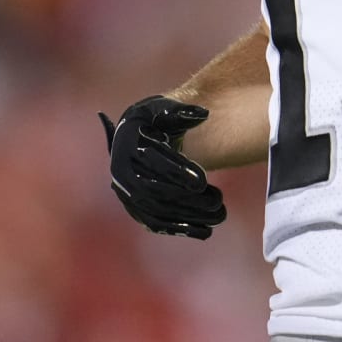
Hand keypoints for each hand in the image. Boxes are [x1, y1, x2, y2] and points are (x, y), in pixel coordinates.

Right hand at [100, 96, 225, 239]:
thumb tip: (203, 114)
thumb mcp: (166, 109)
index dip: (176, 171)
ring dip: (189, 216)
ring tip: (220, 214)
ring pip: (157, 210)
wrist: (139, 137)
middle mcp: (121, 171)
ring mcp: (126, 193)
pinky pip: (156, 223)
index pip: (151, 161)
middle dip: (187, 198)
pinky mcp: (136, 208)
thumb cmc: (157, 120)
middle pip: (154, 190)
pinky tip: (206, 231)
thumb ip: (183, 111)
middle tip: (218, 201)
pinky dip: (180, 229)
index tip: (202, 180)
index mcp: (127, 143)